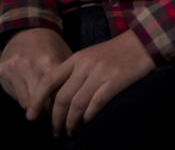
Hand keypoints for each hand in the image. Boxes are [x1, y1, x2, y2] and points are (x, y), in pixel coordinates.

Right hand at [0, 28, 71, 110]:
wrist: (27, 30)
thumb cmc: (50, 46)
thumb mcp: (64, 56)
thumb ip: (66, 78)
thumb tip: (70, 101)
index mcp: (49, 61)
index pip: (54, 94)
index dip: (60, 106)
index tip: (63, 110)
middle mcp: (29, 65)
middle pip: (39, 101)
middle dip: (47, 110)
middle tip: (54, 113)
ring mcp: (14, 69)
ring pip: (25, 102)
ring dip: (35, 107)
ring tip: (43, 106)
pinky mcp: (2, 72)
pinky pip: (15, 96)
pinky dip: (24, 100)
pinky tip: (31, 96)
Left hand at [26, 29, 155, 136]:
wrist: (143, 41)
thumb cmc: (117, 51)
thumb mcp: (91, 55)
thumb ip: (76, 71)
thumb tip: (59, 98)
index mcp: (77, 58)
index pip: (49, 79)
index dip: (37, 99)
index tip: (31, 116)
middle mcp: (85, 65)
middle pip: (62, 97)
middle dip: (55, 119)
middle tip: (55, 132)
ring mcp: (100, 73)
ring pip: (77, 104)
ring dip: (71, 122)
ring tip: (70, 132)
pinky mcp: (115, 80)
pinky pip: (96, 103)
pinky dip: (88, 116)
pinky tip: (86, 123)